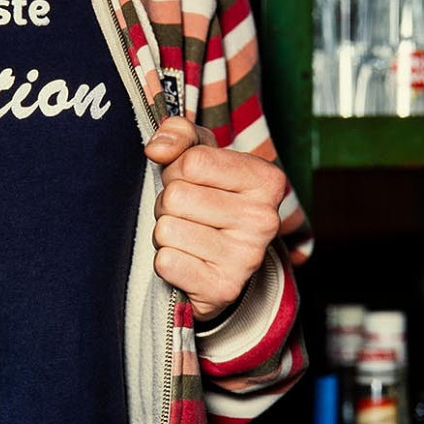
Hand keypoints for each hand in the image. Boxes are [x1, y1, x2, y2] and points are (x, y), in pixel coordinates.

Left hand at [144, 116, 285, 323]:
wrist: (226, 264)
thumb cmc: (211, 199)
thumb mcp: (202, 156)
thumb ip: (180, 134)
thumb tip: (156, 147)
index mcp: (266, 179)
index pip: (192, 161)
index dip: (177, 170)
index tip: (192, 183)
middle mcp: (264, 219)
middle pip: (176, 197)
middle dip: (169, 203)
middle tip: (189, 214)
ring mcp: (246, 257)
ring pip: (166, 230)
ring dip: (166, 233)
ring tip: (189, 236)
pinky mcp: (224, 289)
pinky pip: (166, 262)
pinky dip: (167, 262)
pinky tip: (189, 261)